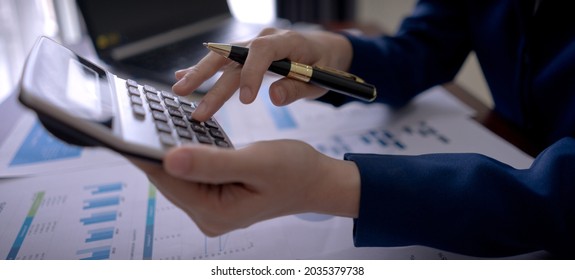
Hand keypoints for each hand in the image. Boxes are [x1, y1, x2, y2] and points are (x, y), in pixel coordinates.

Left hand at [131, 140, 359, 236]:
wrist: (317, 180)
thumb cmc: (295, 171)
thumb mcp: (255, 163)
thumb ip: (212, 162)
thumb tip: (168, 158)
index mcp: (215, 212)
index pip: (168, 180)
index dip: (145, 152)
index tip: (126, 127)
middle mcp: (208, 214)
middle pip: (169, 178)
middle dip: (156, 146)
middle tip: (140, 114)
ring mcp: (211, 206)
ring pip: (179, 172)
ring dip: (170, 146)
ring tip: (155, 118)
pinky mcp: (215, 194)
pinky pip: (192, 169)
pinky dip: (187, 149)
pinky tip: (180, 131)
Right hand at [172, 28, 352, 120]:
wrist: (327, 49)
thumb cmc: (326, 65)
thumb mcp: (321, 79)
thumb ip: (297, 88)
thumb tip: (273, 96)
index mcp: (286, 41)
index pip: (262, 52)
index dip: (251, 74)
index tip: (244, 100)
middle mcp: (264, 39)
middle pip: (232, 56)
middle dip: (208, 75)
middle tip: (188, 95)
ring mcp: (253, 45)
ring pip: (223, 58)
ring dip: (200, 73)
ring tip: (179, 89)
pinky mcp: (248, 54)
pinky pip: (224, 61)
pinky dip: (204, 69)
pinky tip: (183, 76)